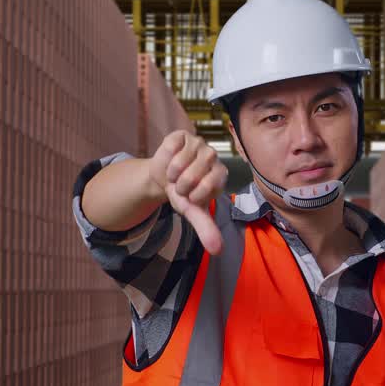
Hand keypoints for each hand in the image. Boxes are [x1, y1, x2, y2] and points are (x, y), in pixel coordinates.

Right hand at [148, 130, 228, 254]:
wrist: (163, 179)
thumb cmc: (183, 194)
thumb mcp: (193, 212)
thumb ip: (206, 228)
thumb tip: (217, 251)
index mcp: (221, 174)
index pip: (209, 186)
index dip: (193, 195)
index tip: (191, 195)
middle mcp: (213, 156)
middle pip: (192, 175)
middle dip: (180, 186)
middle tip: (181, 185)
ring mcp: (198, 143)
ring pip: (179, 163)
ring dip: (171, 174)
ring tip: (175, 174)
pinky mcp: (182, 135)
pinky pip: (170, 148)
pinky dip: (165, 159)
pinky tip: (170, 160)